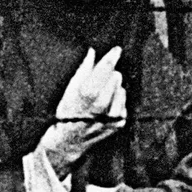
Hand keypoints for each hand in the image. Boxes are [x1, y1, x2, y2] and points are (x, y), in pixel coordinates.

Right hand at [38, 46, 126, 176]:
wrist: (70, 141)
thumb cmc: (67, 112)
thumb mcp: (70, 90)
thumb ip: (84, 70)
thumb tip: (92, 52)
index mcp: (88, 95)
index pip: (106, 70)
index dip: (111, 58)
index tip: (117, 49)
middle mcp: (103, 106)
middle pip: (116, 78)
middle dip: (109, 75)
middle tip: (98, 81)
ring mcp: (113, 116)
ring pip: (121, 90)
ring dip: (113, 89)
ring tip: (99, 97)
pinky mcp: (119, 123)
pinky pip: (123, 104)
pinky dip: (116, 102)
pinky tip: (104, 107)